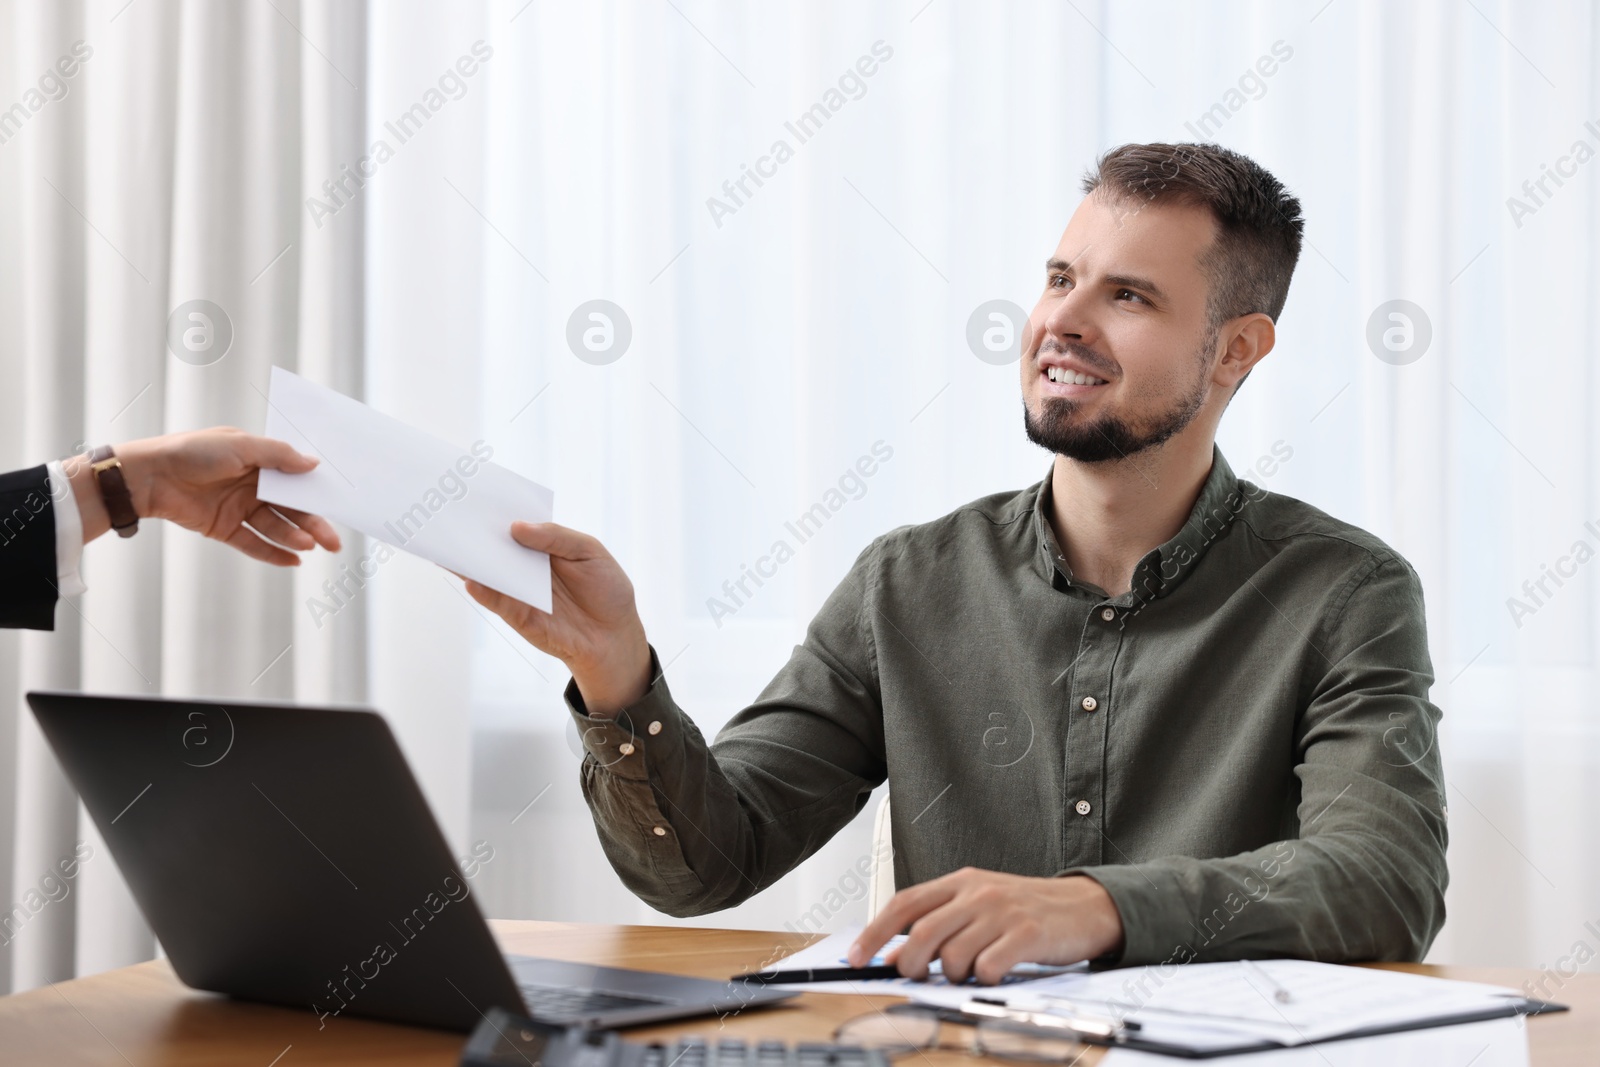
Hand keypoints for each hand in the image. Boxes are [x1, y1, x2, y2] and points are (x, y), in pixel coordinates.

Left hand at [67, 427, 340, 564]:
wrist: (150, 477)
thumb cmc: (192, 452)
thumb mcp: (240, 445)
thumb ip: (278, 455)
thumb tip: (313, 464)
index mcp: (259, 461)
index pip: (295, 479)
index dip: (315, 492)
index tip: (338, 505)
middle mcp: (253, 486)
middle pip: (290, 508)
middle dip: (313, 524)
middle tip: (333, 540)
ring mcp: (240, 508)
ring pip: (275, 526)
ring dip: (293, 537)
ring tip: (308, 545)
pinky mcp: (225, 529)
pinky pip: (254, 543)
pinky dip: (273, 553)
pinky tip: (293, 560)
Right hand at [463, 521, 651, 715]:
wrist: (616, 635)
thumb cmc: (607, 590)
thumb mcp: (589, 551)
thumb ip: (556, 537)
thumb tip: (517, 527)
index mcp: (541, 548)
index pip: (513, 527)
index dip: (494, 514)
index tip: (471, 498)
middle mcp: (525, 569)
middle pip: (495, 549)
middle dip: (473, 535)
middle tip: (449, 518)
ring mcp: (520, 593)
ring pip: (489, 576)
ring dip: (469, 563)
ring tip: (451, 547)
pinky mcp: (520, 618)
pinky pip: (499, 603)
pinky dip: (484, 592)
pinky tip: (472, 580)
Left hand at [848, 869, 1124, 984]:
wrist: (1085, 906)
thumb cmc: (1027, 909)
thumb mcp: (978, 907)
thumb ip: (939, 926)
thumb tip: (895, 955)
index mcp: (960, 882)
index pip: (904, 903)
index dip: (875, 932)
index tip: (856, 956)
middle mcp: (977, 892)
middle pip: (921, 931)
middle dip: (910, 963)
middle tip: (916, 976)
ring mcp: (1001, 911)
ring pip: (953, 954)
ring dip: (953, 974)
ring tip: (969, 972)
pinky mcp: (1026, 933)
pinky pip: (988, 967)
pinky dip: (984, 979)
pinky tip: (995, 973)